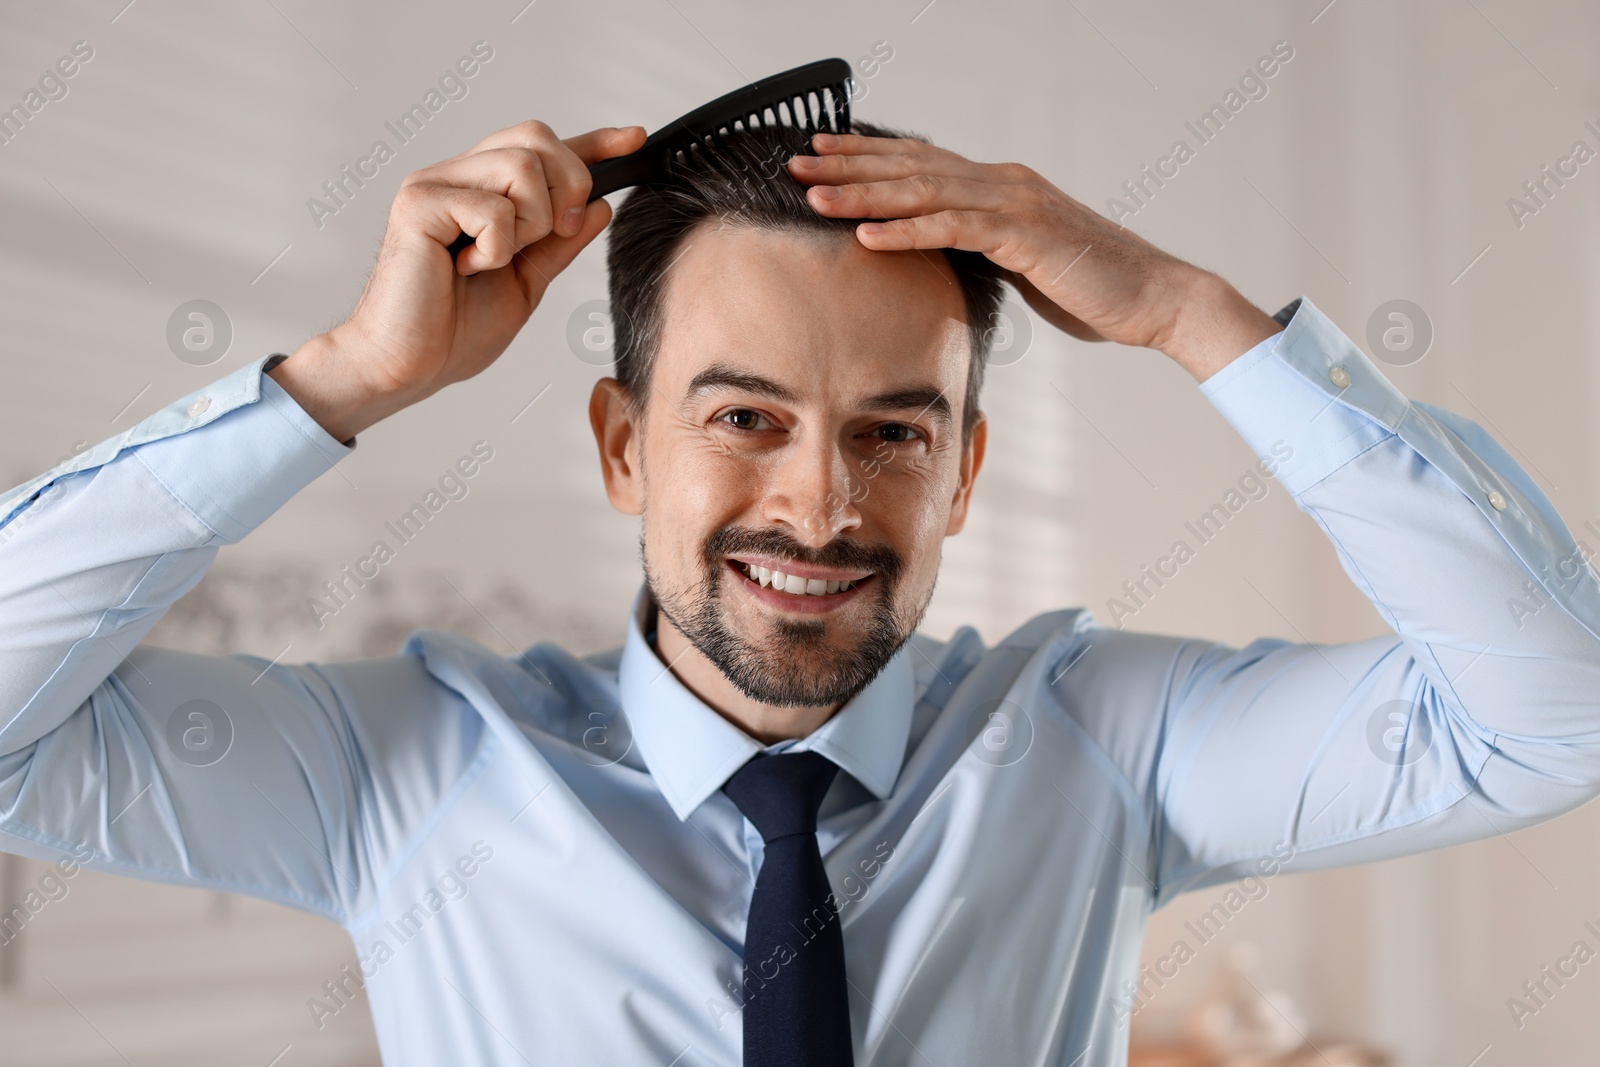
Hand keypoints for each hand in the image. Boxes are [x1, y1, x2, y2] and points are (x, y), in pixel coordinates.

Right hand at [272, 121, 646, 439]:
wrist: (408, 366)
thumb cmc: (453, 330)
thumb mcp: (527, 283)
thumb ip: (559, 244)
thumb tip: (599, 206)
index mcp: (483, 191)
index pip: (542, 148)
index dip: (592, 141)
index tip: (635, 138)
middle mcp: (457, 176)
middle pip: (537, 138)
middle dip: (567, 187)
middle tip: (554, 236)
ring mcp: (434, 184)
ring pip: (521, 167)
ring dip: (529, 224)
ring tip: (493, 260)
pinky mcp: (418, 203)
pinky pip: (492, 208)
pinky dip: (496, 248)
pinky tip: (467, 268)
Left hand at [785, 132, 1278, 379]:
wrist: (1153, 296)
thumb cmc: (1091, 286)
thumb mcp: (1022, 264)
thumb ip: (983, 250)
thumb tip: (944, 258)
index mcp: (999, 187)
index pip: (920, 164)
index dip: (867, 158)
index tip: (821, 155)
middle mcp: (1002, 183)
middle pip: (910, 168)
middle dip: (849, 166)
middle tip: (797, 163)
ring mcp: (1014, 204)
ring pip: (924, 192)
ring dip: (864, 194)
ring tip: (815, 196)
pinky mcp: (1025, 235)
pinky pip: (954, 229)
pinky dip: (907, 231)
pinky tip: (867, 235)